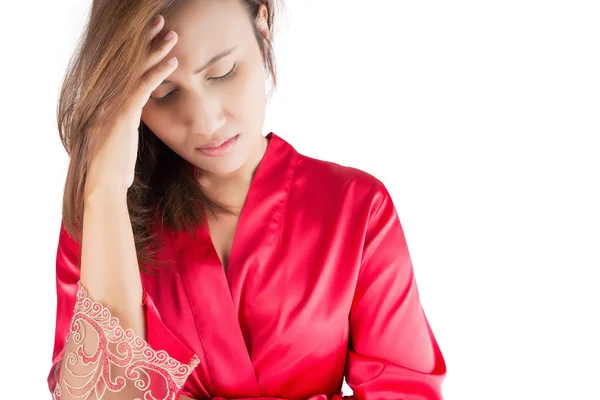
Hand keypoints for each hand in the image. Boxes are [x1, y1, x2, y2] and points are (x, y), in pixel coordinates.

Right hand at [84, 14, 178, 196]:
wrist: (105, 186)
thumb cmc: (115, 170)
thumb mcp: (122, 144)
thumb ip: (127, 128)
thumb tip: (132, 125)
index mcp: (107, 103)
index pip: (125, 70)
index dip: (139, 52)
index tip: (153, 39)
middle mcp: (106, 99)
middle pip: (128, 63)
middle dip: (145, 42)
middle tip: (161, 23)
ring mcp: (112, 106)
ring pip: (136, 70)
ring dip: (155, 50)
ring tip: (171, 34)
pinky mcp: (122, 115)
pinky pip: (142, 87)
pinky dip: (158, 73)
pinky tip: (172, 62)